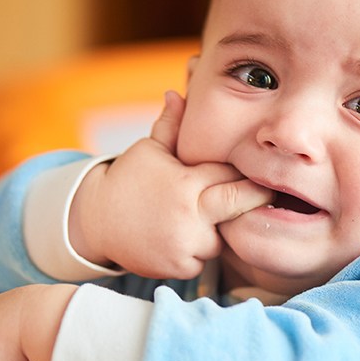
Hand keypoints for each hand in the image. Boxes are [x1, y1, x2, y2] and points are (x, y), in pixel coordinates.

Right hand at [69, 91, 272, 279]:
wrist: (95, 222)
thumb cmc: (127, 180)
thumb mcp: (148, 150)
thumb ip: (170, 125)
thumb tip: (177, 92)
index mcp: (185, 182)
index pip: (230, 172)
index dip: (242, 169)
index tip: (254, 168)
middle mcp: (190, 215)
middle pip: (241, 203)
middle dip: (255, 196)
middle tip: (264, 191)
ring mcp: (185, 244)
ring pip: (223, 237)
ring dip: (219, 228)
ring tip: (203, 216)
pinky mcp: (178, 267)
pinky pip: (204, 259)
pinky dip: (199, 250)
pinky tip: (184, 237)